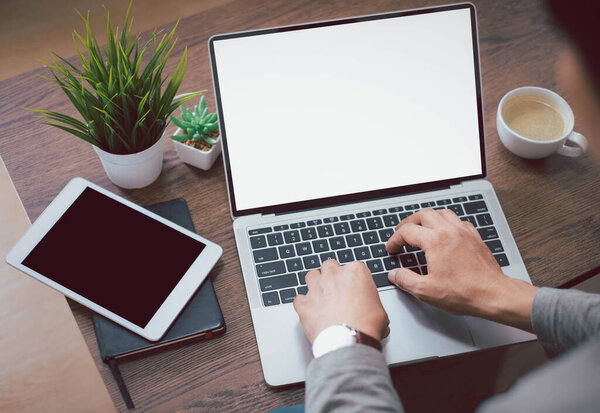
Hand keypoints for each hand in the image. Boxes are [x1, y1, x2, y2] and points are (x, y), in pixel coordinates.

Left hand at [293, 259, 389, 342]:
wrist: (348, 342)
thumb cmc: (365, 326)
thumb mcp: (381, 312)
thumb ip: (373, 305)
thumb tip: (373, 314)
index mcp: (356, 272)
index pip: (354, 267)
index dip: (354, 279)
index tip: (355, 288)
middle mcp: (334, 276)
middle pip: (330, 265)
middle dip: (332, 275)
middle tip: (337, 288)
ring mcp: (316, 288)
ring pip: (311, 275)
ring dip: (315, 283)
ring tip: (321, 295)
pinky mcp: (304, 304)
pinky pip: (299, 299)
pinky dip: (303, 304)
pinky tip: (310, 311)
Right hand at [386, 208, 537, 330]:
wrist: (494, 294)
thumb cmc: (465, 293)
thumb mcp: (426, 290)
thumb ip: (405, 280)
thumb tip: (394, 274)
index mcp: (435, 241)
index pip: (407, 231)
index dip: (394, 239)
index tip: (392, 249)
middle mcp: (450, 231)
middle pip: (423, 214)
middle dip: (408, 222)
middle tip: (402, 232)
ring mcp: (464, 232)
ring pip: (442, 212)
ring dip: (428, 218)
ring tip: (421, 227)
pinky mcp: (475, 237)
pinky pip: (458, 221)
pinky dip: (447, 222)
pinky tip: (445, 232)